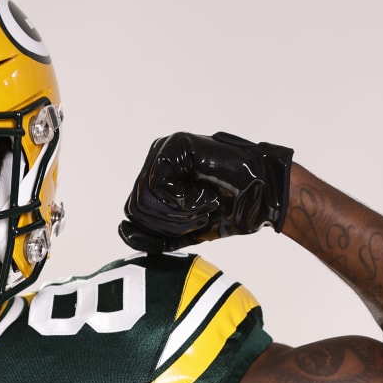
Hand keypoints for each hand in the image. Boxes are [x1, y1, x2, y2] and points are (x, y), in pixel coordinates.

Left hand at [118, 131, 294, 252]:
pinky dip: (182, 201)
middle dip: (170, 222)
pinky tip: (204, 194)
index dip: (163, 228)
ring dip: (178, 213)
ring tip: (204, 205)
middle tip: (201, 215)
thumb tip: (121, 229)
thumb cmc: (228, 210)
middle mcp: (155, 162)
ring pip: (144, 197)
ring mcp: (163, 150)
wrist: (261, 197)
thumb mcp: (183, 232)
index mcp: (155, 178)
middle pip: (136, 207)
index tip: (194, 223)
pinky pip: (156, 185)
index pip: (134, 212)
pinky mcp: (174, 146)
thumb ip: (152, 236)